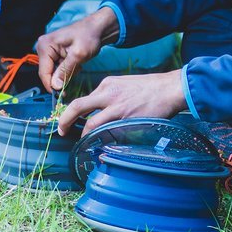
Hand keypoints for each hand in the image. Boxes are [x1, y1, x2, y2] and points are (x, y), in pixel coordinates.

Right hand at [36, 7, 119, 92]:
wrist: (96, 28)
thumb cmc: (88, 37)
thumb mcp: (78, 55)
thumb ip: (65, 71)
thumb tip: (55, 86)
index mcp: (45, 46)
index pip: (43, 72)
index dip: (51, 85)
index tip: (62, 95)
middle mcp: (43, 47)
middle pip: (47, 72)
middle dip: (62, 76)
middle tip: (77, 70)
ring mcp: (48, 50)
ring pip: (53, 71)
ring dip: (66, 72)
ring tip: (78, 64)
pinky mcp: (54, 53)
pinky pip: (57, 68)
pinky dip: (68, 69)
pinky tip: (76, 62)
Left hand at [56, 70, 186, 136]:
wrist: (170, 88)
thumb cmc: (150, 88)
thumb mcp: (124, 84)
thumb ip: (111, 96)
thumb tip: (102, 112)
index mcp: (106, 84)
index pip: (83, 100)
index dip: (72, 112)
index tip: (68, 121)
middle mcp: (107, 93)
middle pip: (77, 107)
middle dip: (65, 121)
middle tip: (61, 131)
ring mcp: (116, 107)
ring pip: (91, 124)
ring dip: (84, 136)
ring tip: (82, 144)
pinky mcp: (126, 119)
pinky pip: (109, 133)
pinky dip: (102, 141)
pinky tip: (101, 147)